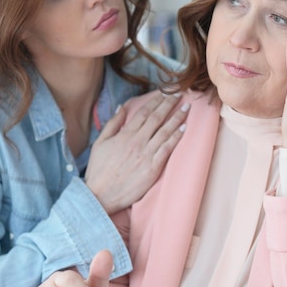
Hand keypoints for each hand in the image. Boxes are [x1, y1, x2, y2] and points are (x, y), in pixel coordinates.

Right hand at [85, 92, 188, 213]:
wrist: (101, 194)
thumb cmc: (99, 170)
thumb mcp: (100, 143)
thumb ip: (112, 124)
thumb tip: (122, 107)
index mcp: (124, 134)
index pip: (144, 112)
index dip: (156, 100)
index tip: (165, 92)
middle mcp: (137, 141)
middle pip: (157, 118)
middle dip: (170, 104)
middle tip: (180, 94)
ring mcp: (146, 154)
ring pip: (165, 131)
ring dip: (177, 118)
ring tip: (187, 108)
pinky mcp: (152, 168)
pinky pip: (167, 149)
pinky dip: (176, 137)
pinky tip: (183, 129)